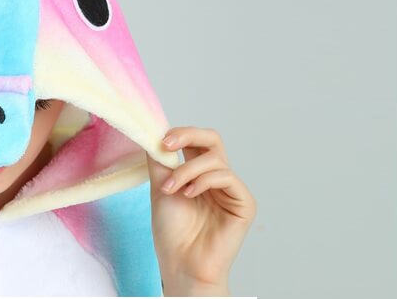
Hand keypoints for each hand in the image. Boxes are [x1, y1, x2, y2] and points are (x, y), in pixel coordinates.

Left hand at [146, 127, 256, 295]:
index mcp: (198, 172)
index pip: (197, 141)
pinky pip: (227, 177)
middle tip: (167, 144)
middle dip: (188, 136)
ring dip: (187, 170)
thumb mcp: (160, 186)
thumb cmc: (172, 231)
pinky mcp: (244, 203)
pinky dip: (204, 181)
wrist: (180, 263)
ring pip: (215, 159)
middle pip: (212, 140)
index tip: (160, 140)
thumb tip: (152, 132)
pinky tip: (188, 193)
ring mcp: (232, 190)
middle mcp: (217, 178)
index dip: (181, 134)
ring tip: (171, 189)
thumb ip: (159, 160)